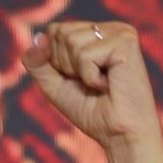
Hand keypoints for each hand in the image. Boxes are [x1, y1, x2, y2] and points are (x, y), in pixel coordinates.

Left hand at [20, 21, 162, 150]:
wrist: (119, 134)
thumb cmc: (92, 112)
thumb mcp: (55, 86)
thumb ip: (38, 62)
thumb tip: (37, 37)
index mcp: (95, 34)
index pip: (55, 30)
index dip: (55, 61)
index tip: (77, 79)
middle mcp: (108, 28)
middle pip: (61, 32)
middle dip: (66, 65)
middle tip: (90, 84)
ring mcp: (119, 32)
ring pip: (71, 41)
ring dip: (79, 72)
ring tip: (101, 84)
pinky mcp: (125, 42)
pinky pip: (85, 55)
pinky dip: (90, 77)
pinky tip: (109, 85)